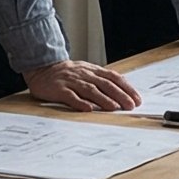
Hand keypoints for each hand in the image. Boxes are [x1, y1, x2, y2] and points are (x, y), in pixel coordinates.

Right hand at [23, 59, 140, 111]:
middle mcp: (84, 74)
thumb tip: (121, 93)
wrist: (42, 69)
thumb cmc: (67, 74)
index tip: (137, 99)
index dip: (126, 88)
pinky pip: (70, 96)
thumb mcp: (86, 72)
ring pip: (90, 90)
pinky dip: (80, 102)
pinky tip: (88, 109)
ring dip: (104, 99)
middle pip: (105, 84)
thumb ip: (101, 80)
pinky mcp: (59, 89)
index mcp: (92, 70)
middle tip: (130, 105)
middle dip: (120, 95)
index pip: (113, 77)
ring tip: (114, 108)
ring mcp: (71, 81)